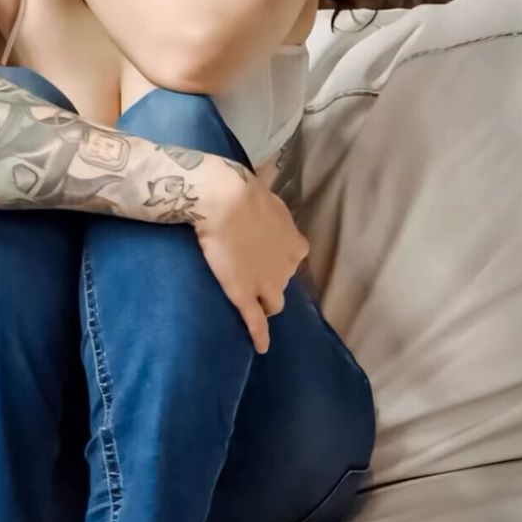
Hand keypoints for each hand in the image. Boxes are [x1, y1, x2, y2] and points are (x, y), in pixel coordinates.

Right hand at [193, 160, 308, 354]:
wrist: (226, 202)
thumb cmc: (243, 191)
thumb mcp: (265, 192)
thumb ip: (269, 199)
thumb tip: (269, 173)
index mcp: (295, 243)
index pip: (292, 260)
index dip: (278, 260)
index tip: (264, 257)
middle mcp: (288, 268)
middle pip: (283, 284)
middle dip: (271, 283)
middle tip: (250, 276)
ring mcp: (267, 285)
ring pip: (273, 304)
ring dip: (264, 304)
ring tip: (250, 304)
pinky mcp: (246, 297)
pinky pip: (256, 323)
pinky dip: (260, 337)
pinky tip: (261, 348)